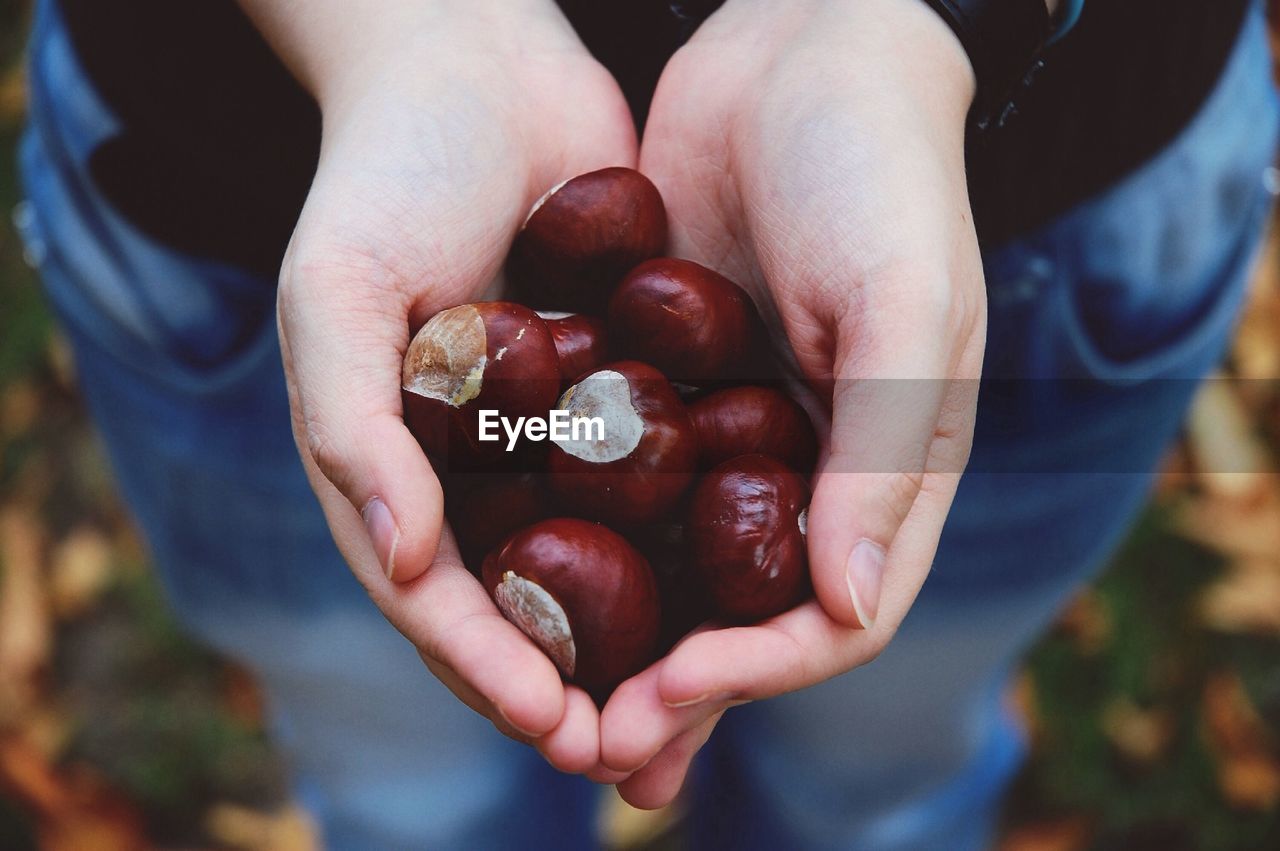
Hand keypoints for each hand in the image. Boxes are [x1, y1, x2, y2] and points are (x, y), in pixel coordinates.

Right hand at [260, 0, 635, 779]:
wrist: (476, 68)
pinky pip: (649, 478)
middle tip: (628, 748)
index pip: (434, 596)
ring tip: (689, 698)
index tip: (552, 722)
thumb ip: (351, 430)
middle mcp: (472, 466)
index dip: (483, 668)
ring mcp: (546, 433)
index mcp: (394, 466)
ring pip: (593, 561)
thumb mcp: (338, 295)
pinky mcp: (615, 389)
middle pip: (519, 602)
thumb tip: (402, 565)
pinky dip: (682, 536)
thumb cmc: (387, 176)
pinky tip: (735, 581)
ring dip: (634, 637)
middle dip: (567, 681)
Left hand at [599, 0, 986, 805]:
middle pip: (746, 616)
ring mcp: (739, 432)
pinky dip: (589, 545)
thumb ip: (883, 456)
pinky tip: (524, 582)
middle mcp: (814, 469)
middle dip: (679, 690)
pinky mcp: (671, 386)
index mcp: (887, 471)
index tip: (663, 697)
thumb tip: (844, 609)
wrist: (801, 52)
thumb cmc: (877, 171)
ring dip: (626, 646)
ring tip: (556, 712)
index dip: (753, 672)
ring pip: (681, 570)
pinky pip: (628, 486)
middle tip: (598, 754)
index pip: (831, 614)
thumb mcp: (902, 304)